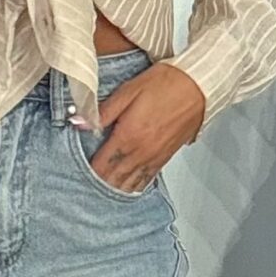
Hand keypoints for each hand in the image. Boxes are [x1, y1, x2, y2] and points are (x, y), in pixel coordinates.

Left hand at [86, 61, 206, 190]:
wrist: (199, 86)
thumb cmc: (166, 84)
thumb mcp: (128, 91)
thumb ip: (102, 111)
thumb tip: (79, 123)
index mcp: (128, 136)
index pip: (101, 165)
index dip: (86, 172)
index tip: (76, 172)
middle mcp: (141, 152)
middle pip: (114, 178)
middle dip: (99, 184)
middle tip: (85, 186)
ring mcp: (155, 157)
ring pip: (130, 183)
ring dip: (116, 188)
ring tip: (102, 192)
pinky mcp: (166, 156)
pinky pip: (147, 179)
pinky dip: (135, 186)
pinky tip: (129, 187)